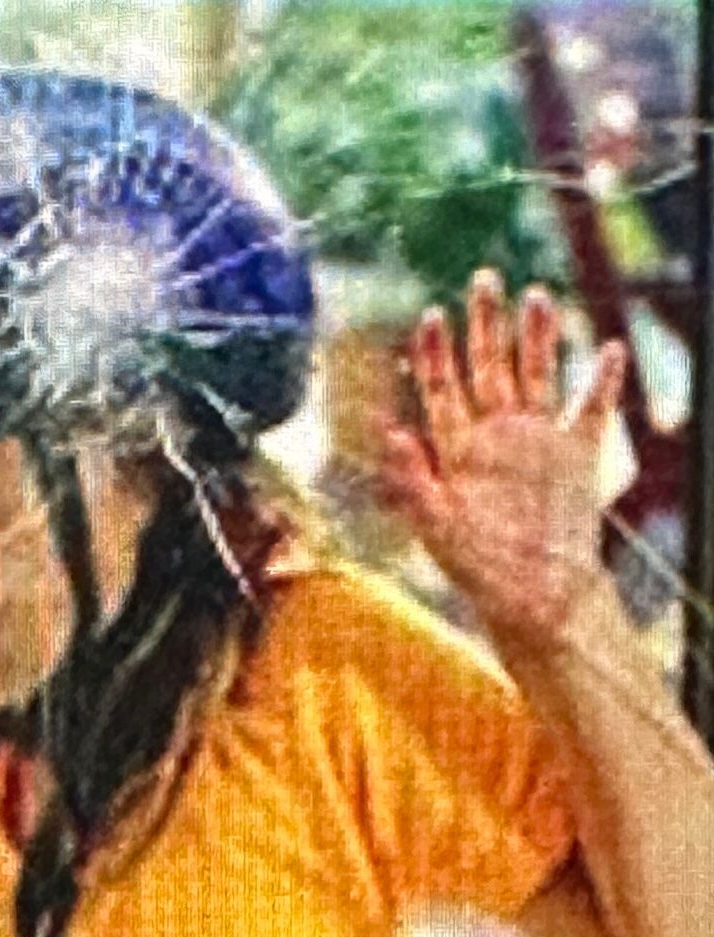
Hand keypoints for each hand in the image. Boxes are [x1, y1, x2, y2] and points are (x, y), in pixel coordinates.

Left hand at [377, 268, 627, 645]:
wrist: (533, 598)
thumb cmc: (477, 569)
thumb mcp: (436, 526)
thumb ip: (412, 479)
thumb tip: (389, 432)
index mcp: (457, 450)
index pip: (442, 389)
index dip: (435, 354)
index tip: (429, 316)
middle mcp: (496, 437)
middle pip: (488, 368)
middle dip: (485, 324)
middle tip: (483, 278)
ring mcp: (538, 442)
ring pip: (537, 376)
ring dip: (537, 338)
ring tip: (537, 295)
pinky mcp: (577, 457)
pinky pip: (591, 411)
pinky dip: (601, 381)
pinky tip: (607, 348)